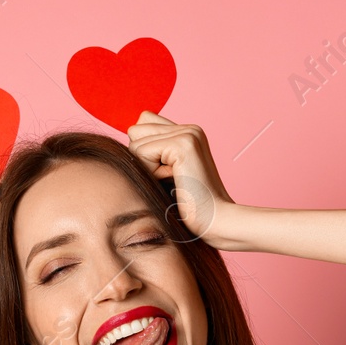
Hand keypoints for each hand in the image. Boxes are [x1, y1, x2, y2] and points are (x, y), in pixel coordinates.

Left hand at [125, 111, 236, 245]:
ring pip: (136, 141)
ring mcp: (188, 133)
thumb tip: (129, 134)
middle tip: (171, 179)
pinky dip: (152, 173)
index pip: (143, 123)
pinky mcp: (182, 144)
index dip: (145, 151)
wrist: (216, 221)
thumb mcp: (168, 174)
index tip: (169, 174)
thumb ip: (153, 152)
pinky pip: (141, 152)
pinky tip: (175, 182)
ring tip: (174, 181)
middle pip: (136, 130)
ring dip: (148, 168)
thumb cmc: (191, 206)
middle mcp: (189, 128)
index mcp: (189, 133)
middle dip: (144, 159)